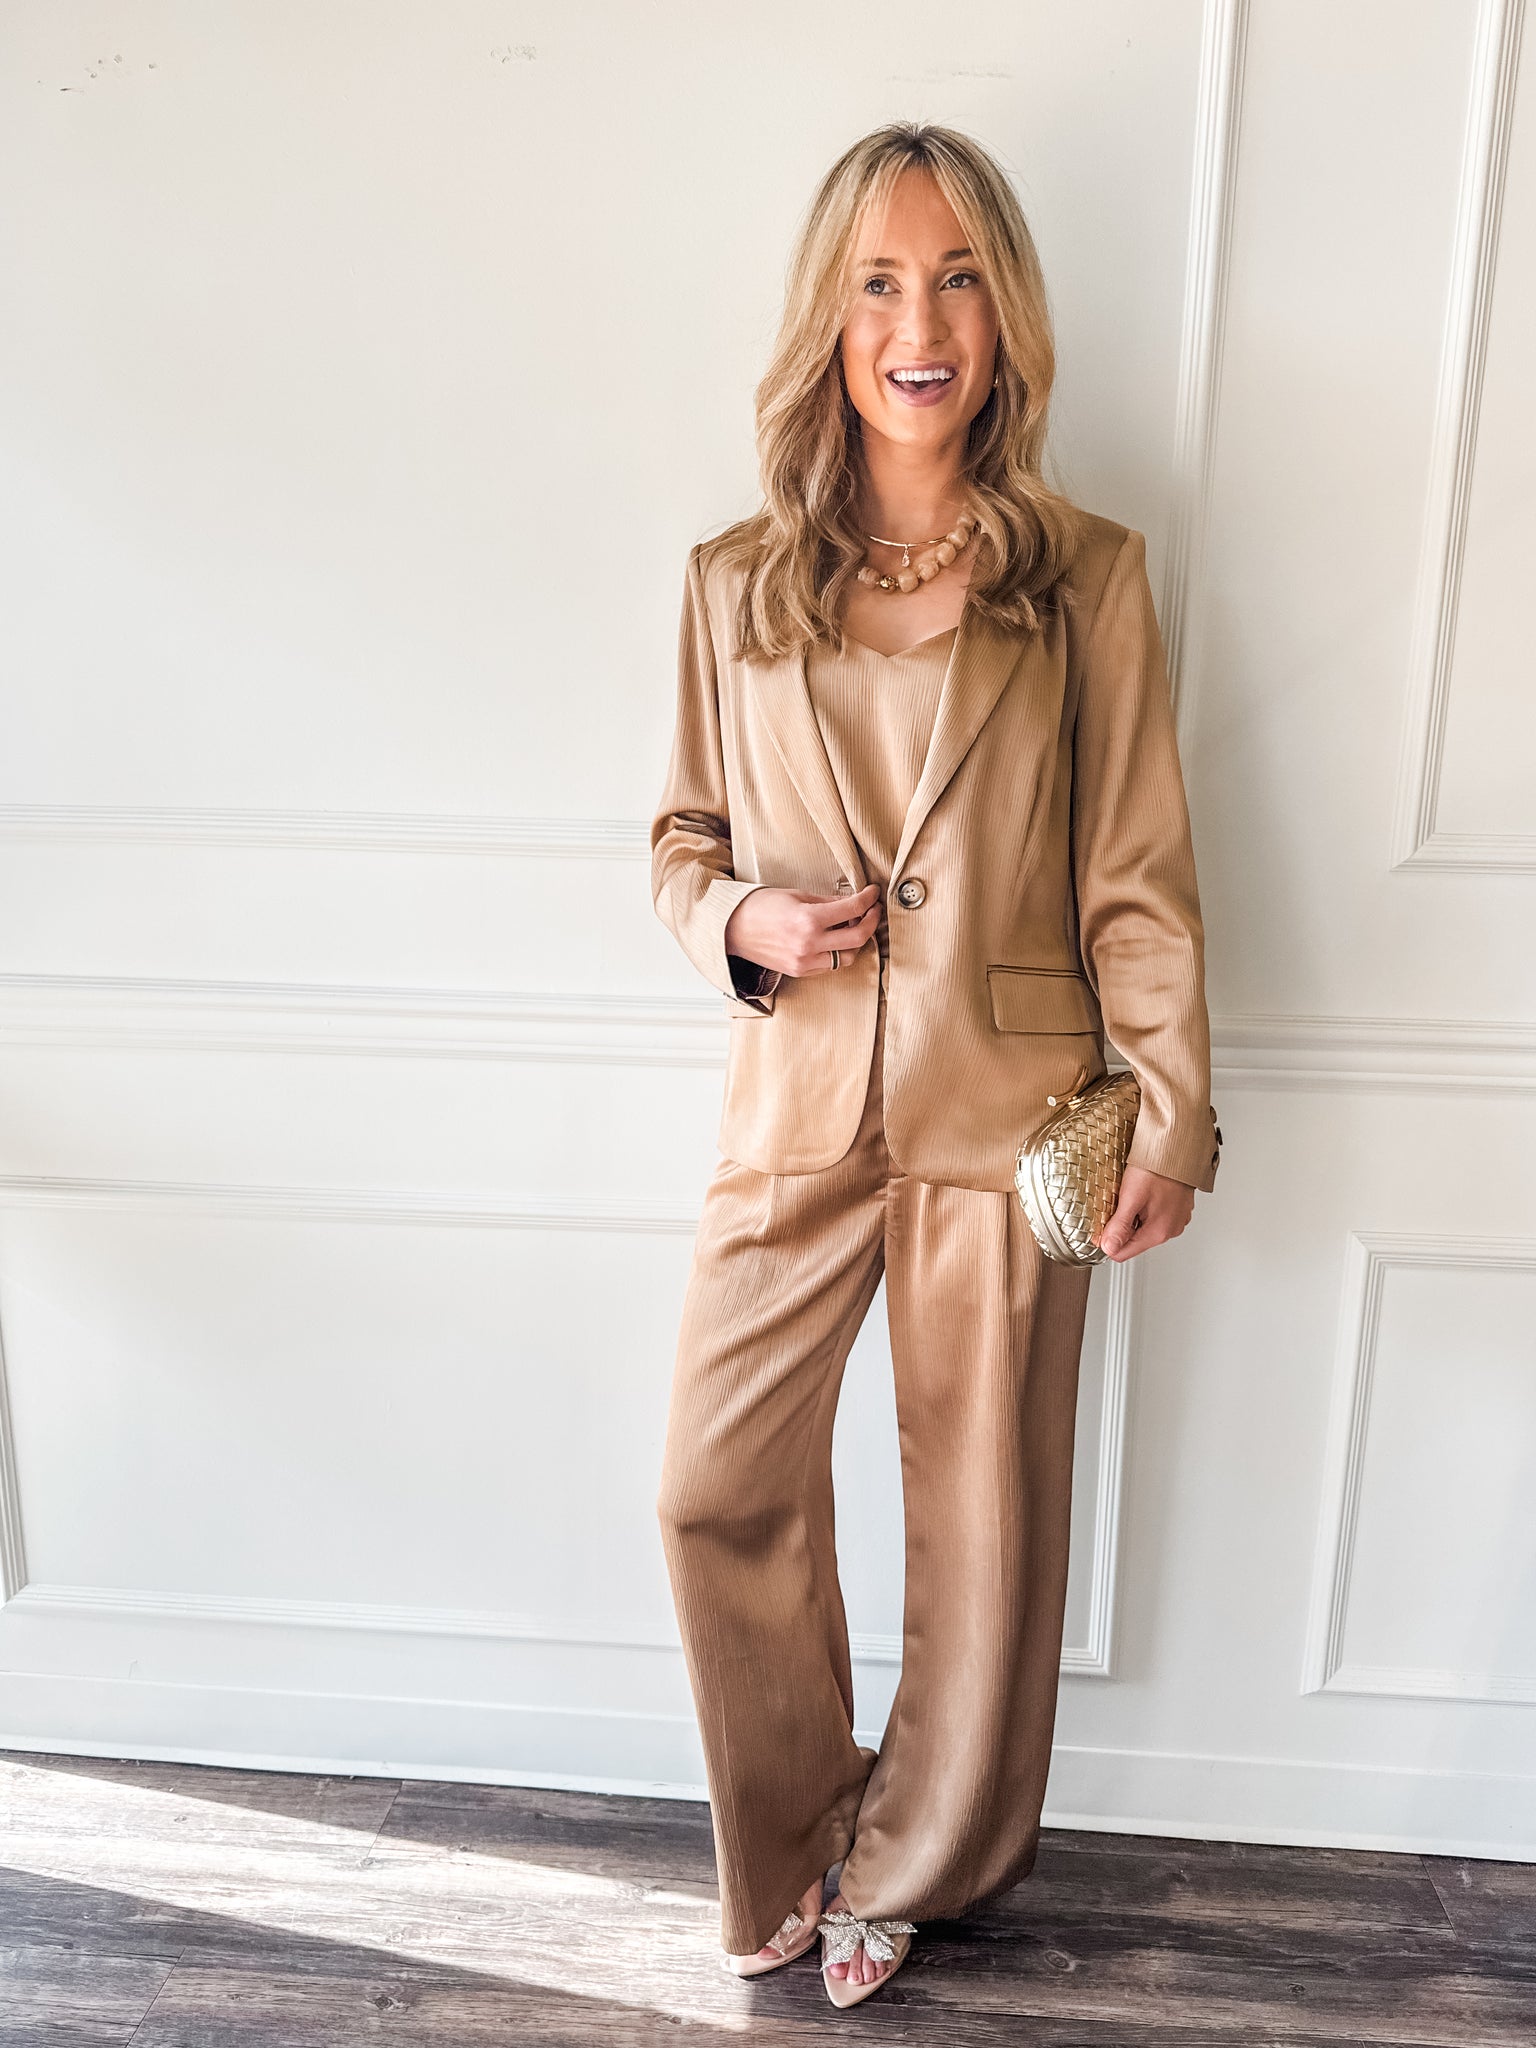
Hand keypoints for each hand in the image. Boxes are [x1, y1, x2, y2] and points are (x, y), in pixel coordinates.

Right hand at [724, 883, 880, 977]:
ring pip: (847, 957)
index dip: (868, 899)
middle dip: (871, 922)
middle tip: (872, 910)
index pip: (852, 909)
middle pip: (858, 938)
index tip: (873, 893)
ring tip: (853, 926)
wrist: (732, 928)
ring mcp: (805, 961)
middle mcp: (809, 944)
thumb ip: (828, 901)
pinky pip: (829, 965)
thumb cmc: (760, 907)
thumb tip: (852, 903)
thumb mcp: (797, 895)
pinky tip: (834, 939)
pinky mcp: (799, 971)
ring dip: (856, 942)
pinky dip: (837, 952)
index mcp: (808, 919)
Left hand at [1095, 1166, 1194, 1260]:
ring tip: (1133, 1194)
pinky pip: (1153, 1215)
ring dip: (1132, 1215)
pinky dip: (1144, 1207)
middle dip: (1120, 1225)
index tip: (1101, 1223)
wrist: (1178, 1147)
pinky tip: (1143, 1191)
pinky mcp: (1176, 1209)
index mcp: (1159, 1232)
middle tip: (1119, 1201)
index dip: (1107, 1240)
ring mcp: (1175, 1220)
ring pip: (1142, 1227)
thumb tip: (1108, 1247)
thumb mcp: (1131, 1197)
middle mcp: (1170, 1230)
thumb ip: (1119, 1226)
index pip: (1122, 1253)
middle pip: (1132, 1240)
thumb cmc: (1158, 1168)